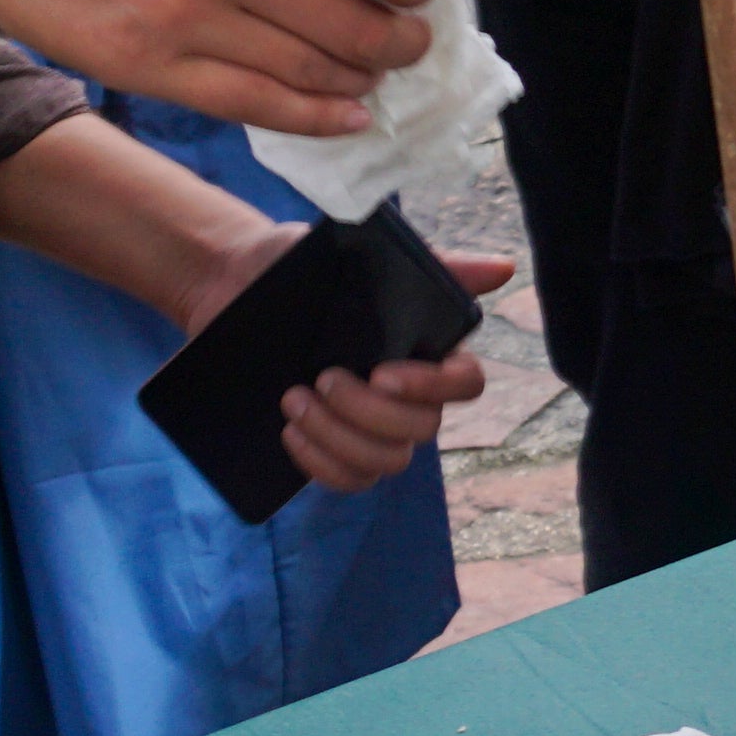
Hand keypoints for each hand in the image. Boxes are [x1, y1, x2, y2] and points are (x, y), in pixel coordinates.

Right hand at [0, 0, 434, 139]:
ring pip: (310, 70)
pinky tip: (346, 115)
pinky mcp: (151, 67)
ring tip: (375, 76)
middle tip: (410, 45)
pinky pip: (255, 105)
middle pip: (350, 22)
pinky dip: (315, 115)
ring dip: (360, 80)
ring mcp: (186, 17)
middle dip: (399, 43)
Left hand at [175, 212, 510, 496]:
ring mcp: (370, 427)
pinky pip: (349, 480)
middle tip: (321, 378)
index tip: (381, 372)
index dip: (433, 387)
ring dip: (338, 438)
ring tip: (294, 401)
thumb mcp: (361, 255)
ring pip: (385, 462)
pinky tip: (291, 433)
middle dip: (367, 412)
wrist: (232, 285)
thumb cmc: (300, 266)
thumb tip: (503, 269)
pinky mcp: (333, 448)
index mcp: (424, 350)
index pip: (465, 385)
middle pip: (423, 430)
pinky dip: (320, 464)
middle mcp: (406, 395)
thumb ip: (436, 266)